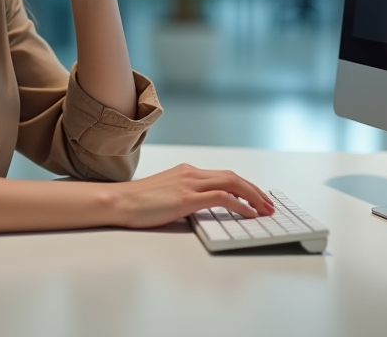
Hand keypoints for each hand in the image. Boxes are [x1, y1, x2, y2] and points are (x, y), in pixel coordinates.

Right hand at [109, 164, 275, 228]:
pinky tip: (249, 214)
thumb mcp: (165, 194)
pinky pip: (222, 198)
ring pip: (232, 183)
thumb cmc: (136, 202)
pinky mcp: (186, 198)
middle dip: (254, 190)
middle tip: (268, 204)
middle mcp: (191, 173)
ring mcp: (189, 184)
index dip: (244, 186)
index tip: (255, 197)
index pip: (223, 175)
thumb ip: (184, 196)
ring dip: (253, 196)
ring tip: (265, 210)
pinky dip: (240, 204)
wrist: (118, 201)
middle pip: (232, 177)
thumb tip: (201, 208)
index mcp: (186, 171)